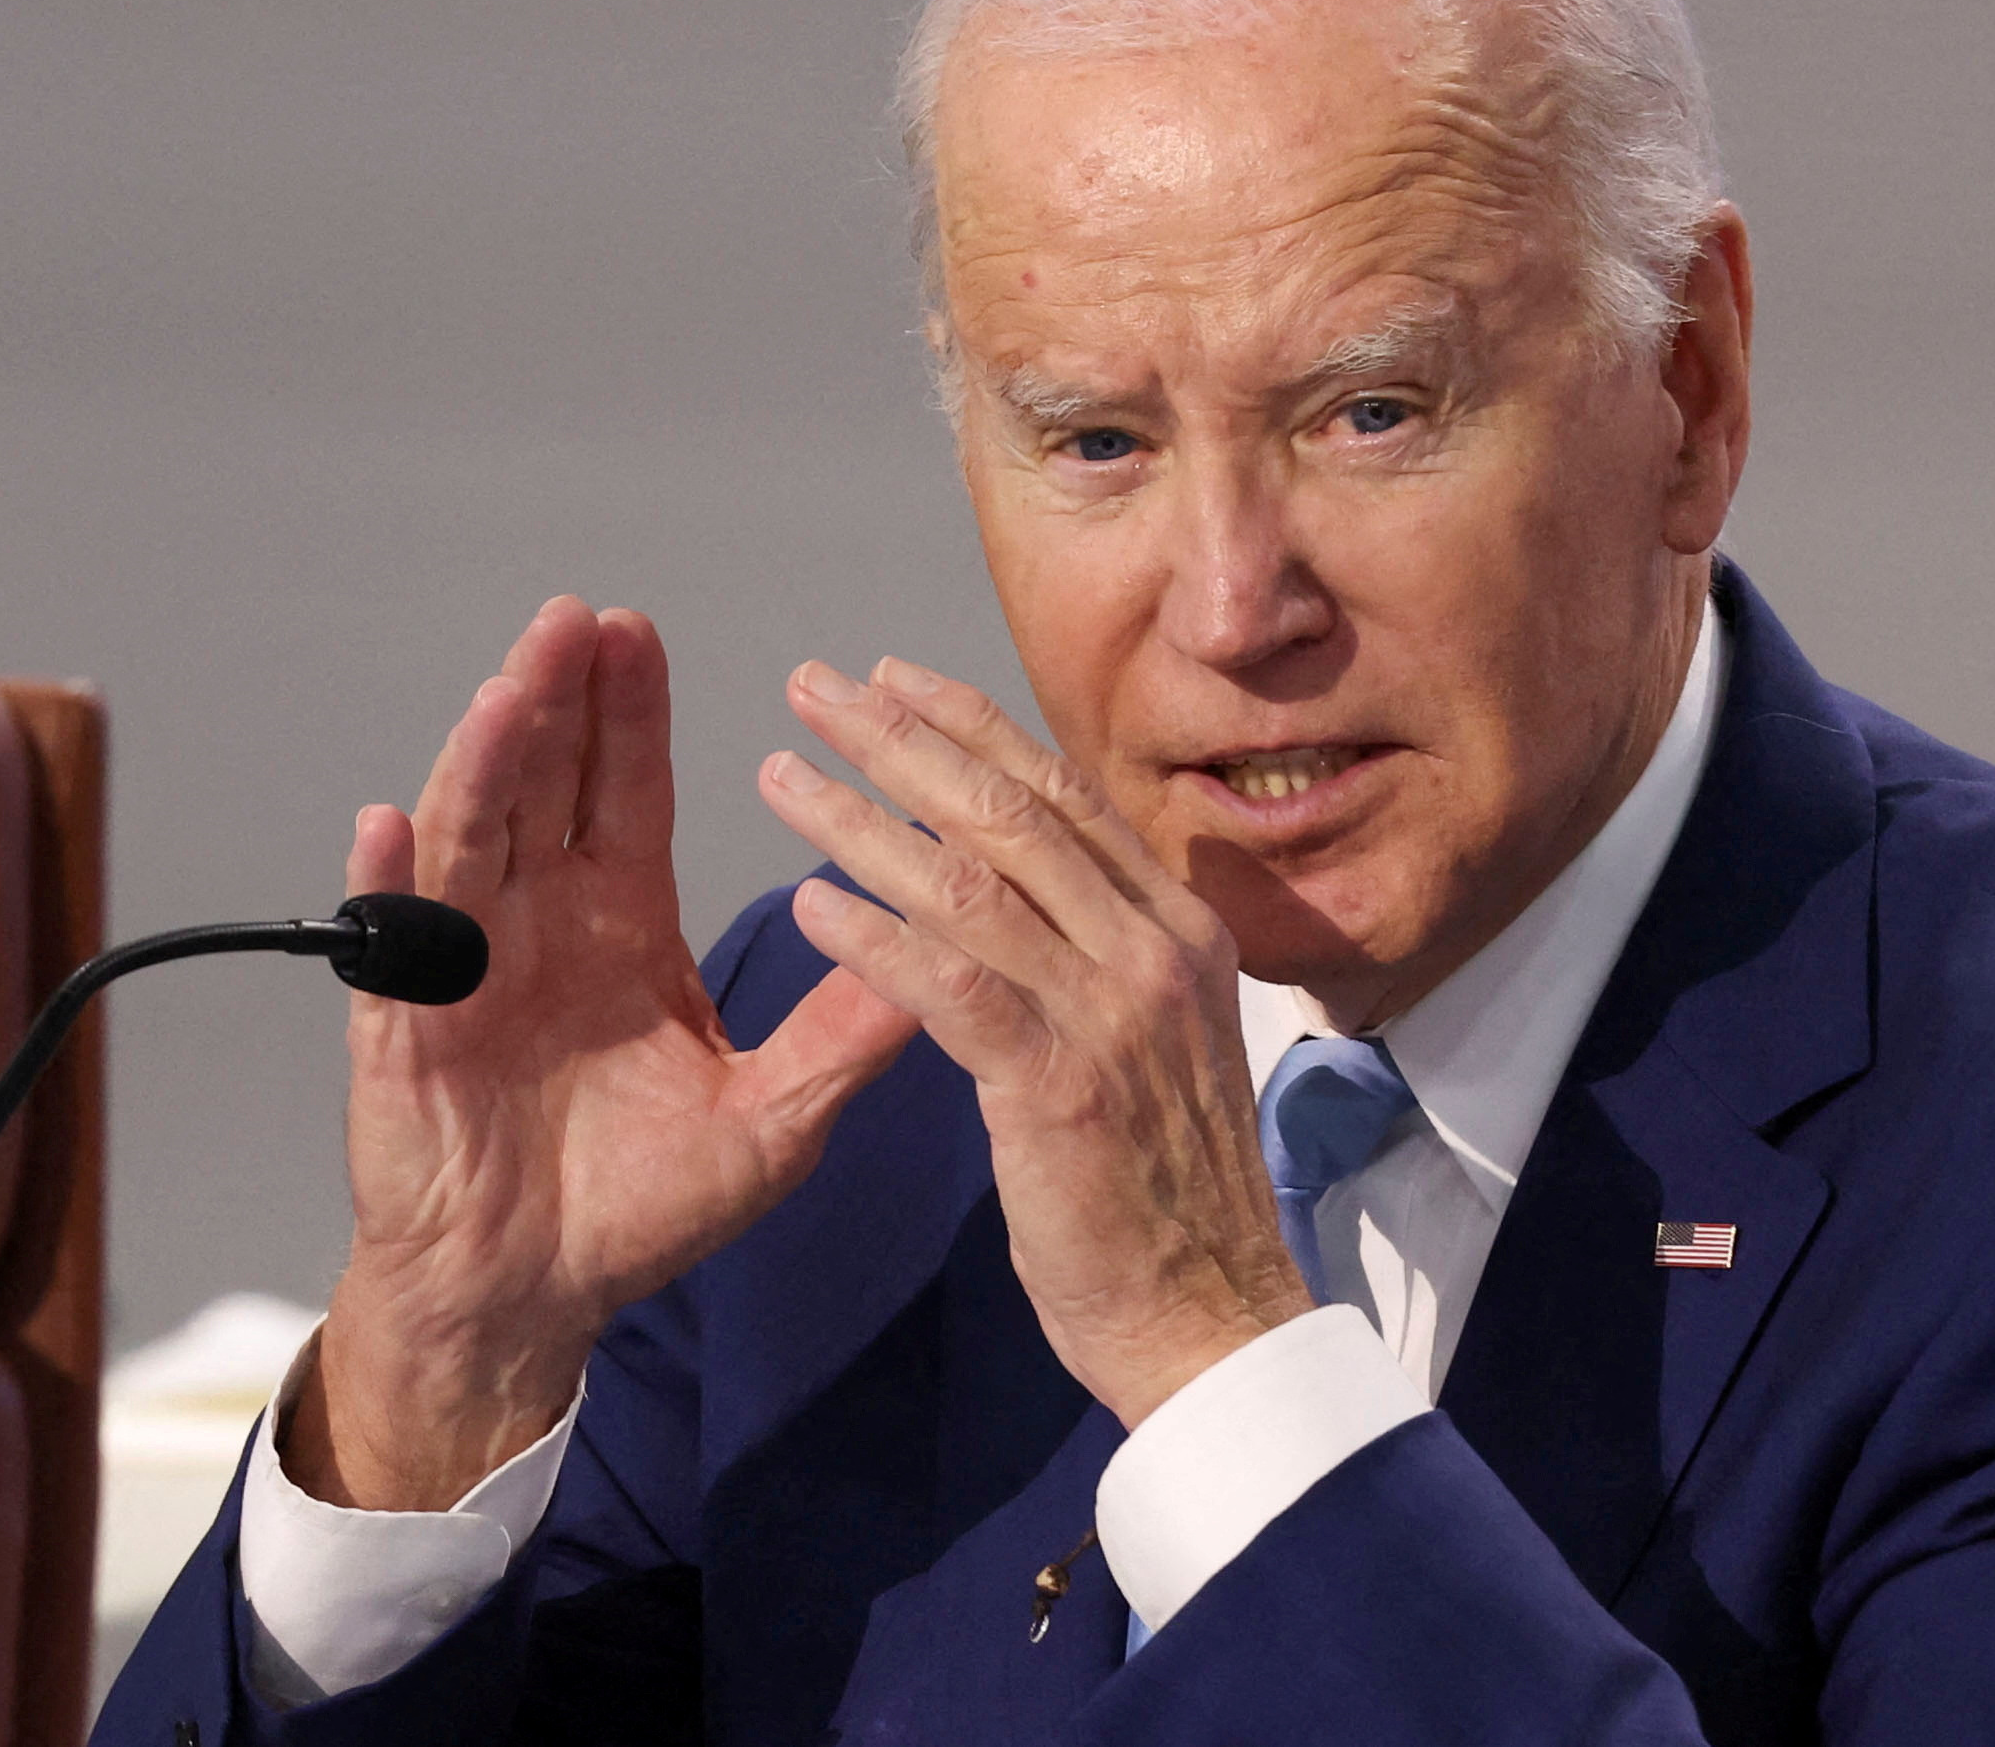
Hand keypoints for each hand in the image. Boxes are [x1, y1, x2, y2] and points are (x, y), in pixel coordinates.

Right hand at [288, 599, 917, 1510]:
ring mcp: (463, 966)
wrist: (531, 1296)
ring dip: (482, 760)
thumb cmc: (636, 1207)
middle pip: (543, 784)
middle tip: (576, 619)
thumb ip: (841, 1037)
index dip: (629, 715)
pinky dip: (388, 880)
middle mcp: (537, 923)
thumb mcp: (768, 1117)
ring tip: (509, 692)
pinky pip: (390, 945)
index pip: (624, 793)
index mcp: (619, 924)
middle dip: (558, 700)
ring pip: (469, 836)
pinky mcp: (406, 1030)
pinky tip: (391, 821)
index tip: (638, 633)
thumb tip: (943, 960)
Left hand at [758, 656, 1312, 1428]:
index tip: (895, 676)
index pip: (1064, 795)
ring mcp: (1113, 1014)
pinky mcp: (1060, 1085)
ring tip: (781, 775)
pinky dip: (875, 937)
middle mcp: (1154, 951)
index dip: (973, 726)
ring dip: (863, 820)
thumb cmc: (1165, 1191)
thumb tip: (1030, 883)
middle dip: (902, 740)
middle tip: (816, 688)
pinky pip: (952, 986)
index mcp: (1181, 928)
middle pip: (1010, 813)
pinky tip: (808, 903)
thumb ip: (1101, 953)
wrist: (1213, 1318)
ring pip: (972, 884)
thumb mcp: (1158, 1038)